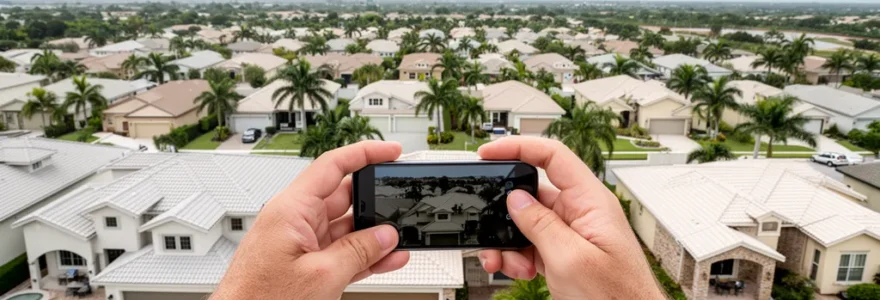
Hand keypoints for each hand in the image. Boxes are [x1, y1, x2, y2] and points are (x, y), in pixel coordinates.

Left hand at [212, 141, 409, 299]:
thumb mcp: (322, 275)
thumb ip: (358, 252)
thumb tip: (385, 236)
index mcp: (291, 209)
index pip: (332, 166)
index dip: (364, 153)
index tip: (391, 152)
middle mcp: (294, 220)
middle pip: (343, 197)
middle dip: (374, 202)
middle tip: (400, 207)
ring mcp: (300, 242)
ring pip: (345, 228)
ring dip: (372, 235)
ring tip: (399, 240)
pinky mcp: (305, 263)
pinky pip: (341, 251)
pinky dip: (363, 254)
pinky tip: (386, 258)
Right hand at [477, 136, 663, 299]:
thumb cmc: (617, 298)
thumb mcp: (571, 260)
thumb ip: (541, 225)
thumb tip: (516, 200)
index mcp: (591, 202)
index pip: (553, 157)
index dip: (519, 147)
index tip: (489, 152)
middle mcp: (582, 213)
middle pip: (533, 193)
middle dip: (506, 211)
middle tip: (488, 226)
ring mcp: (572, 234)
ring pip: (527, 222)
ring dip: (510, 241)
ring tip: (504, 260)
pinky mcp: (564, 253)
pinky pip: (532, 243)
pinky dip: (517, 255)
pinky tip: (517, 269)